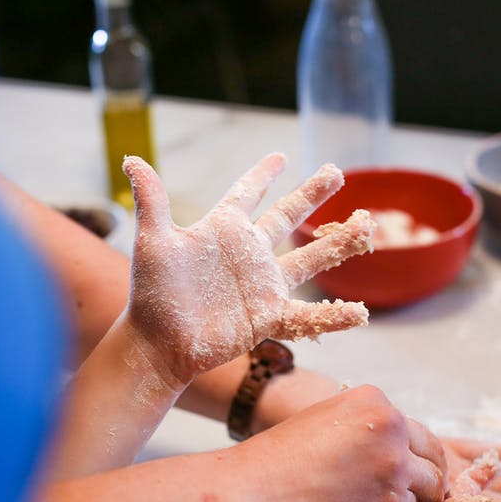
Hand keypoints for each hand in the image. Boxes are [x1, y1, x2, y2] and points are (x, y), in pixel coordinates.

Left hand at [123, 154, 374, 387]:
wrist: (157, 344)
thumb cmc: (151, 295)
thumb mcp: (152, 243)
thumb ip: (152, 200)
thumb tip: (132, 159)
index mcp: (223, 230)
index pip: (247, 194)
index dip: (263, 175)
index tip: (280, 157)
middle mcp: (248, 255)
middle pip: (288, 217)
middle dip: (312, 194)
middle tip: (335, 171)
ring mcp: (262, 286)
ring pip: (310, 259)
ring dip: (339, 243)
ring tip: (368, 225)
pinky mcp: (268, 317)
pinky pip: (308, 316)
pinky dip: (334, 317)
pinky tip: (360, 313)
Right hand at [231, 385, 447, 501]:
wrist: (249, 497)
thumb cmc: (273, 464)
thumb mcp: (323, 423)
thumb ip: (363, 433)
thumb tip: (395, 458)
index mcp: (372, 400)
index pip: (412, 430)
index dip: (407, 454)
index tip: (397, 470)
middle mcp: (391, 427)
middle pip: (432, 456)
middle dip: (423, 478)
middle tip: (404, 496)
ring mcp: (394, 466)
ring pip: (428, 489)